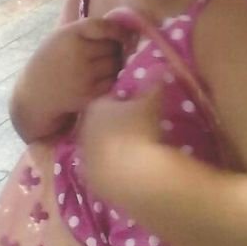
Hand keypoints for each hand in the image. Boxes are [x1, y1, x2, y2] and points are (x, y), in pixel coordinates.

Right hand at [10, 17, 129, 140]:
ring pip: (115, 64)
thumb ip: (86, 29)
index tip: (126, 33)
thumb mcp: (61, 36)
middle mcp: (78, 52)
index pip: (104, 26)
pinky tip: (102, 76)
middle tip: (112, 50)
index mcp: (70, 33)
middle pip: (113, 46)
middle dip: (116, 48)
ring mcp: (84, 73)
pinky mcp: (89, 92)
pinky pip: (112, 80)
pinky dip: (111, 78)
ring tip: (106, 63)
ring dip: (116, 63)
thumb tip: (121, 25)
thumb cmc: (52, 59)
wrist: (36, 92)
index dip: (119, 29)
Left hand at [78, 82, 162, 198]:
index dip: (124, 103)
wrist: (135, 174)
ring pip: (101, 148)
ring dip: (115, 148)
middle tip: (138, 130)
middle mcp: (84, 130)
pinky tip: (131, 170)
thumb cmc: (140, 130)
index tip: (139, 108)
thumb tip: (162, 65)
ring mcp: (85, 157)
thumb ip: (155, 82)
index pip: (108, 101)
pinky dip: (114, 169)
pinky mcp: (91, 180)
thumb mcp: (152, 101)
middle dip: (116, 126)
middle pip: (101, 124)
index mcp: (95, 107)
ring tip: (137, 152)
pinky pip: (103, 170)